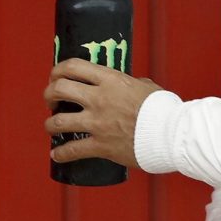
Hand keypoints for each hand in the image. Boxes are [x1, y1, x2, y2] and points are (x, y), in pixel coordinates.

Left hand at [43, 58, 162, 168]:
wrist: (172, 134)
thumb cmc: (163, 109)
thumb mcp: (146, 86)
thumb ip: (132, 83)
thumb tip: (132, 84)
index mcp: (110, 80)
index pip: (73, 66)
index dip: (57, 70)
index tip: (55, 76)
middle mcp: (99, 98)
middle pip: (59, 89)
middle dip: (49, 94)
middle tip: (51, 100)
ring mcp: (98, 122)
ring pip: (59, 121)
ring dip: (50, 124)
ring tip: (51, 127)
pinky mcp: (101, 145)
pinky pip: (73, 150)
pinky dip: (61, 153)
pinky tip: (57, 154)